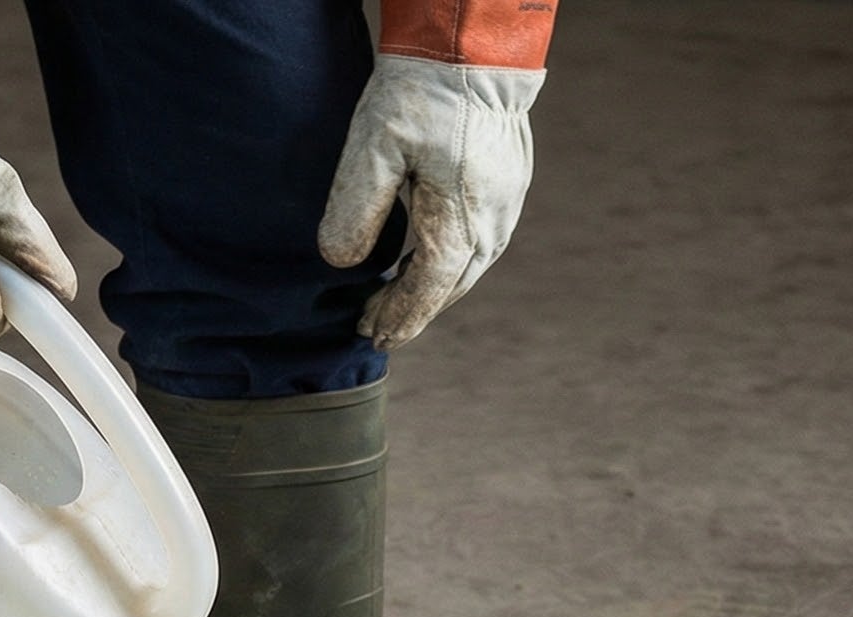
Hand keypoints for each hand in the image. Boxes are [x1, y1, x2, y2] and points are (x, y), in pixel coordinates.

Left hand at [318, 56, 541, 350]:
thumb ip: (355, 208)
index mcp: (459, 222)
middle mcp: (491, 224)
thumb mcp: (374, 145)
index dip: (400, 317)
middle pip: (449, 287)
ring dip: (432, 291)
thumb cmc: (422, 90)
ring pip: (468, 269)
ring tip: (396, 303)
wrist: (475, 45)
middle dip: (412, 312)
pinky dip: (450, 263)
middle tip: (375, 329)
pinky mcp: (510, 189)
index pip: (427, 289)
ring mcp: (507, 207)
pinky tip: (427, 262)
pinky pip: (480, 244)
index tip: (375, 336)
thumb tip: (341, 263)